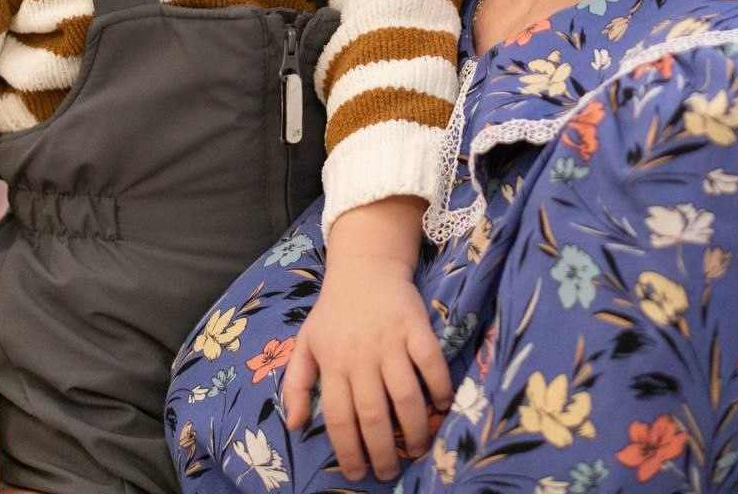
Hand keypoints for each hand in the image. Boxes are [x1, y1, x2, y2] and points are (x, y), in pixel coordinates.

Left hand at [283, 256, 451, 481]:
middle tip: (391, 471)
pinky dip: (440, 389)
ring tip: (418, 449)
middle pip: (375, 416)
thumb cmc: (334, 310)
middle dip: (384, 452)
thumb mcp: (306, 342)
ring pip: (406, 397)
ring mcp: (390, 340)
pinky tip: (442, 406)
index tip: (358, 474)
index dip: (350, 452)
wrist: (364, 265)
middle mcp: (361, 355)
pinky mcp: (416, 326)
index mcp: (333, 363)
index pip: (340, 418)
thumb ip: (297, 384)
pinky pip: (432, 363)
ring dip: (416, 430)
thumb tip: (295, 426)